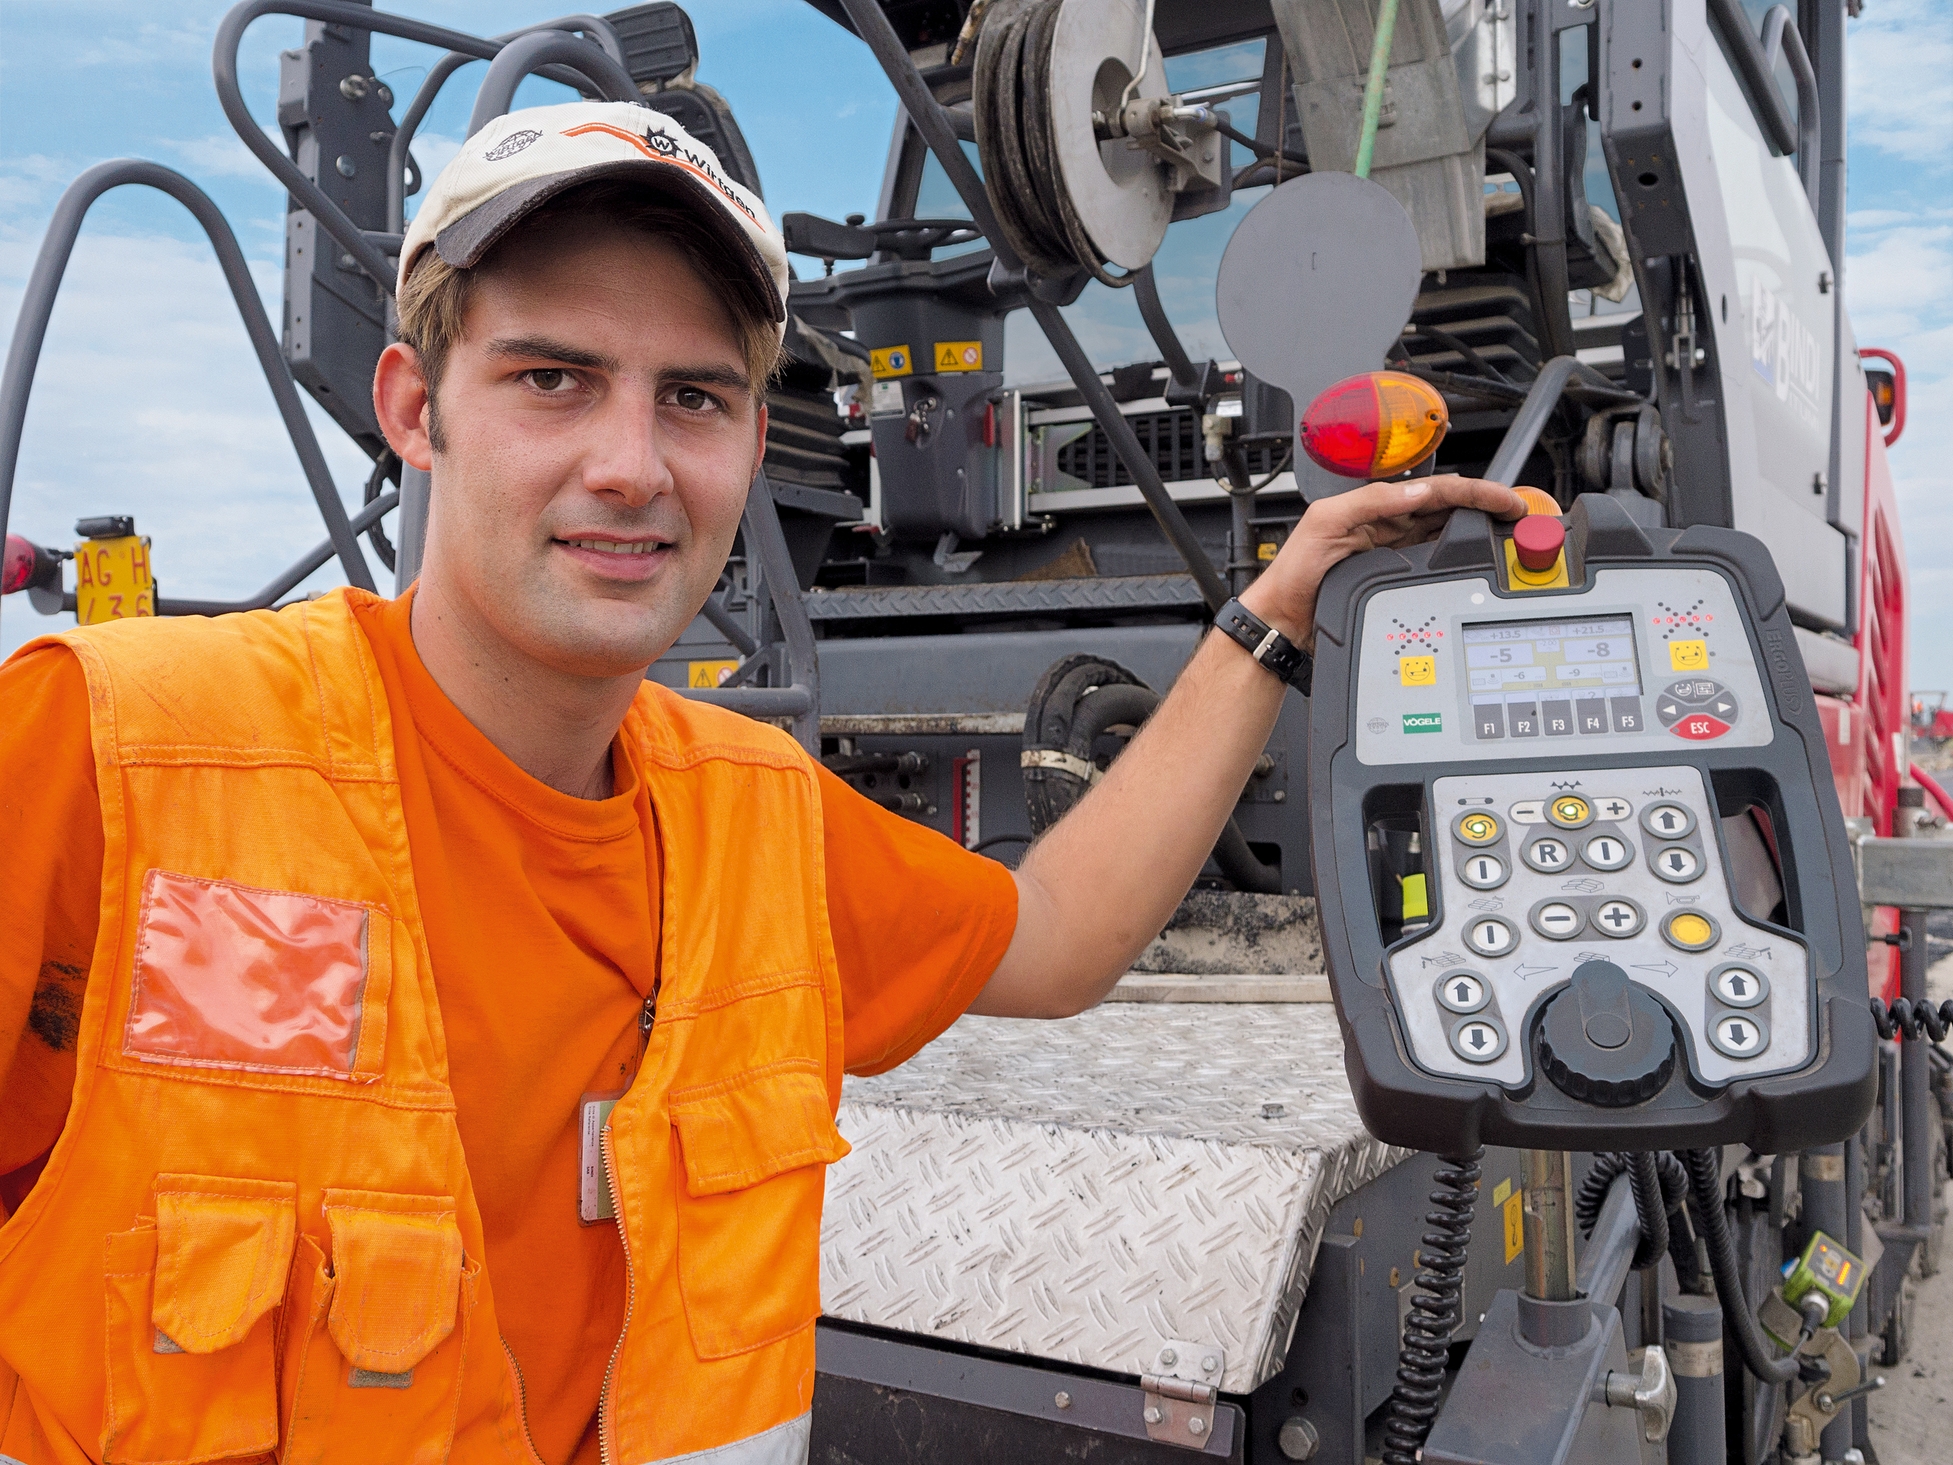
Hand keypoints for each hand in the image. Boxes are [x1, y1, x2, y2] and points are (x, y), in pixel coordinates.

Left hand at [1240, 475, 1527, 642]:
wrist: (1285, 619)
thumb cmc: (1294, 571)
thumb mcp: (1326, 524)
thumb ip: (1371, 502)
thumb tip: (1417, 491)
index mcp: (1374, 504)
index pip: (1434, 491)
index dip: (1472, 492)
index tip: (1504, 500)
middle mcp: (1388, 524)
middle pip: (1448, 508)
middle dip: (1485, 507)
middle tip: (1519, 515)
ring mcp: (1394, 551)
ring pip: (1446, 533)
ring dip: (1478, 530)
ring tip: (1509, 532)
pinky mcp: (1395, 577)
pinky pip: (1434, 560)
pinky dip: (1459, 556)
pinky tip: (1477, 559)